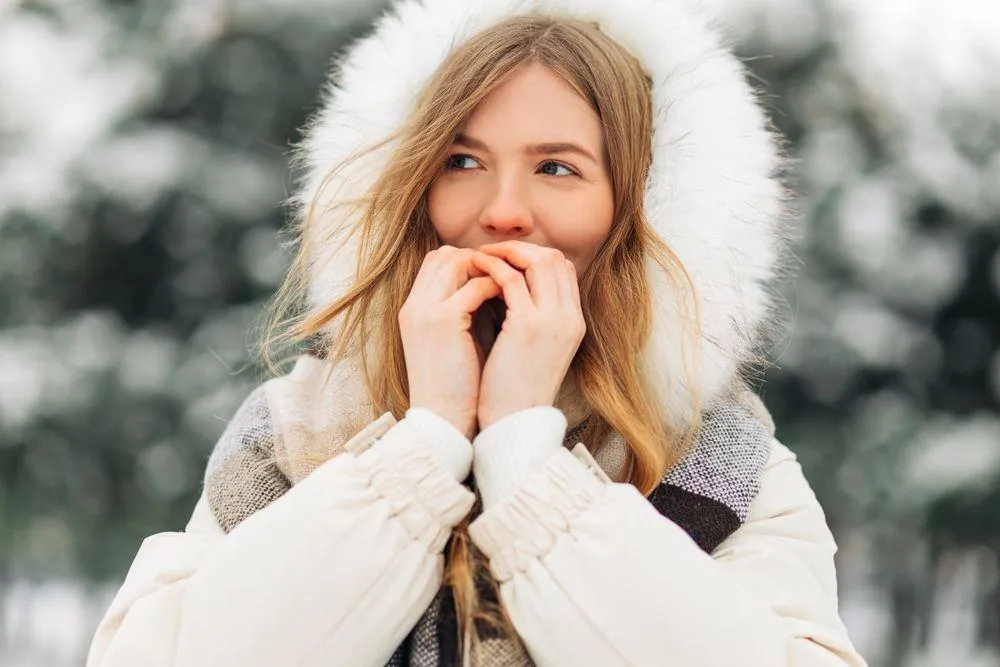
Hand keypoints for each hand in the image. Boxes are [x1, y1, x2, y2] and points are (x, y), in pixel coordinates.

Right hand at [399, 246, 500, 438]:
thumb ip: (466, 312)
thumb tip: (496, 290)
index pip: (436, 261)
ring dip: (489, 269)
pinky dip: (497, 287)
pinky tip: (515, 300)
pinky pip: (474, 286)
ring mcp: (426, 310)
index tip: (498, 274)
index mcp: (414, 309)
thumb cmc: (457, 386)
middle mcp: (415, 304)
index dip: (468, 261)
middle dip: (481, 260)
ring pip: (457, 261)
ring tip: (514, 284)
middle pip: (444, 254)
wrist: (443, 420)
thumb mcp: (455, 341)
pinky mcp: (442, 321)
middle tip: (510, 274)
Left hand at [470, 241, 585, 429]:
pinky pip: (511, 279)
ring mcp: (552, 321)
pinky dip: (493, 268)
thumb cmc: (515, 389)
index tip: (506, 257)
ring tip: (479, 256)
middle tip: (490, 250)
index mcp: (574, 323)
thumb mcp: (536, 349)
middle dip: (520, 248)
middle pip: (554, 258)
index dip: (534, 255)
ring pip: (537, 260)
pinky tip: (475, 270)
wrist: (513, 423)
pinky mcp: (528, 326)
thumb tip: (511, 290)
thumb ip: (534, 318)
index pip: (563, 269)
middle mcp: (569, 318)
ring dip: (505, 252)